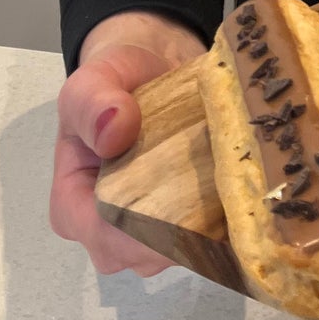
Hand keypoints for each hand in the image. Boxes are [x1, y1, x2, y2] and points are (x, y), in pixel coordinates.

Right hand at [50, 10, 207, 276]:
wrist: (153, 67)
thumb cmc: (113, 82)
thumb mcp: (90, 81)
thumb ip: (91, 102)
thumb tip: (115, 130)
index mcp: (75, 211)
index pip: (107, 239)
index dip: (144, 226)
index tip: (184, 194)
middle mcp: (113, 236)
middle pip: (150, 252)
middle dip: (186, 224)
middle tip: (220, 177)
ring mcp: (155, 236)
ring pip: (186, 248)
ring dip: (212, 218)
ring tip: (232, 173)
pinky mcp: (190, 227)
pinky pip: (213, 237)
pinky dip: (230, 215)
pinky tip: (243, 185)